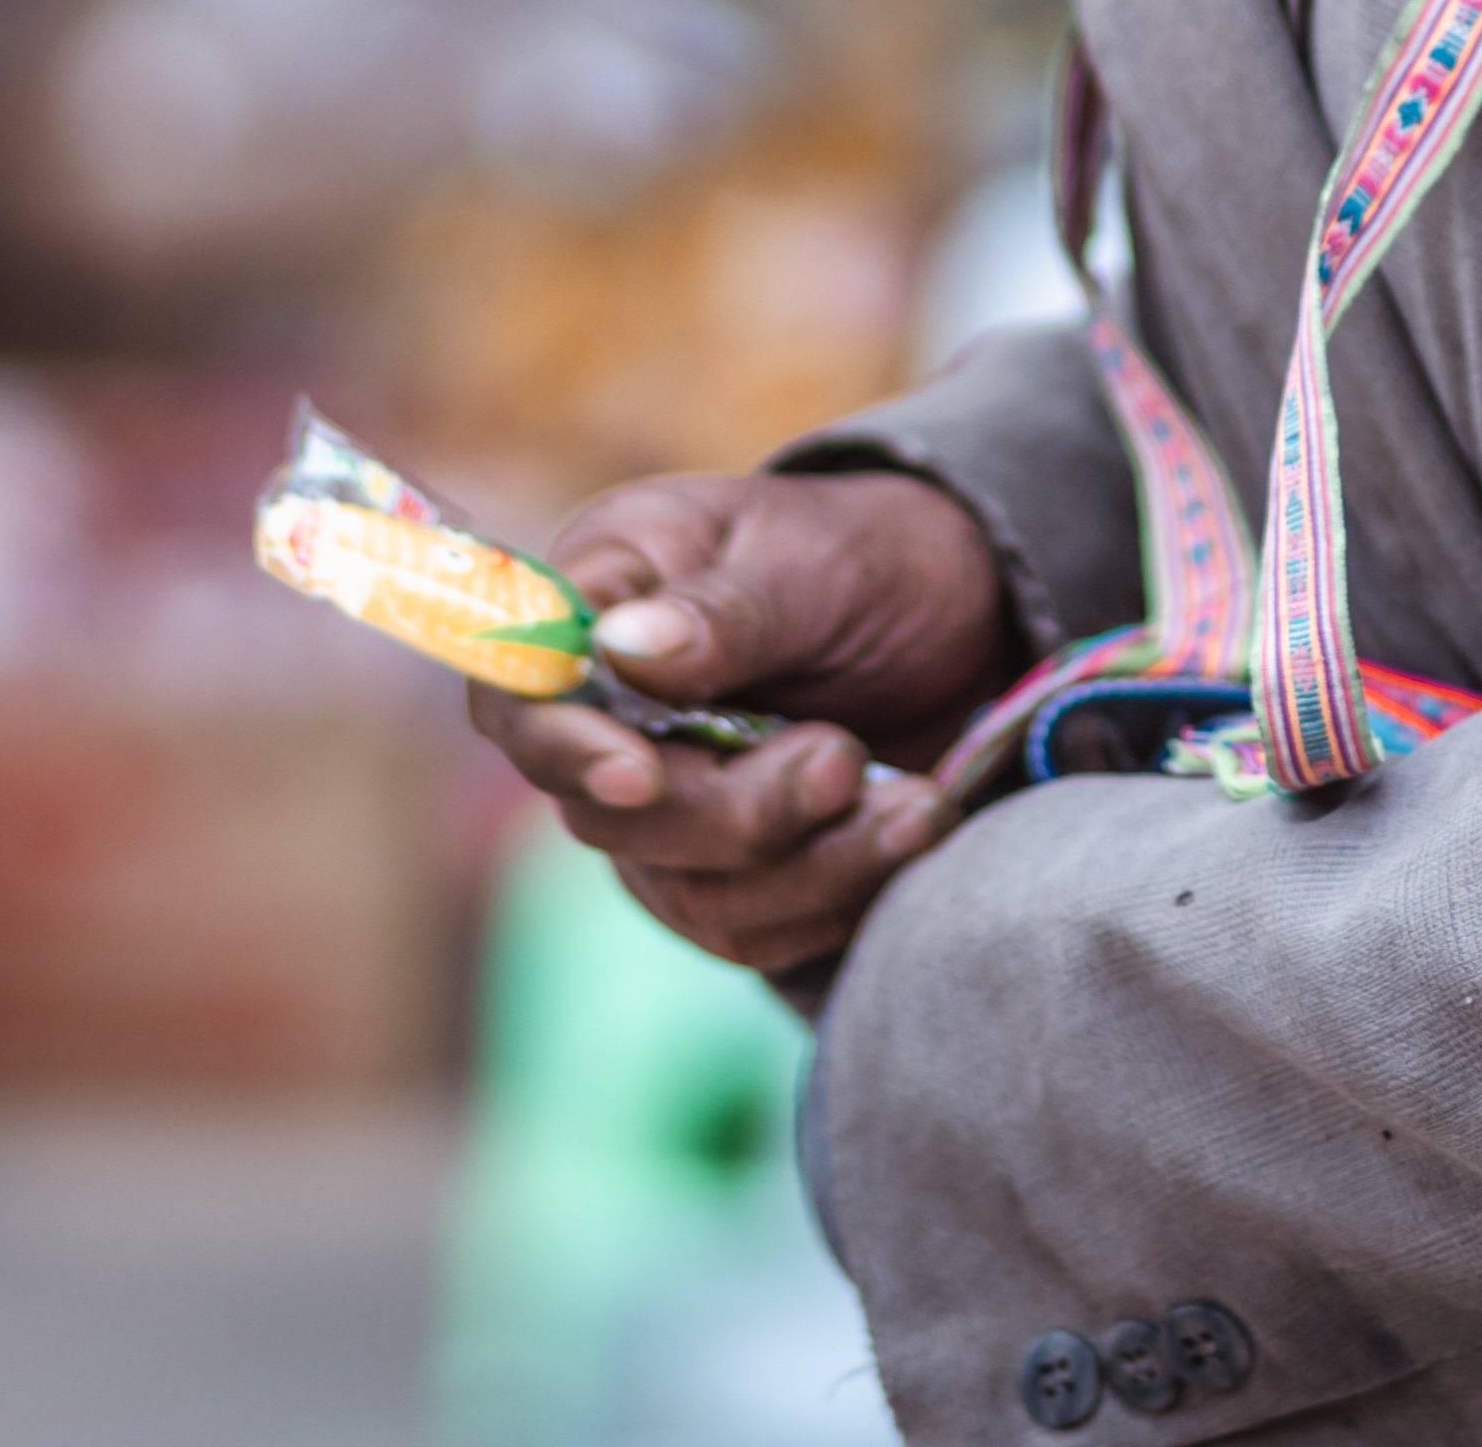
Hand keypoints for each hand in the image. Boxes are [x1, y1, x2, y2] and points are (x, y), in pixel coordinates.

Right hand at [472, 467, 1021, 981]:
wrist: (962, 611)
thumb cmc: (868, 552)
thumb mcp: (810, 555)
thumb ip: (721, 609)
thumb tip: (619, 648)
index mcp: (601, 598)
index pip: (520, 695)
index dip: (563, 749)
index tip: (642, 777)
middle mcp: (609, 713)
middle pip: (607, 817)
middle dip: (737, 810)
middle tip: (845, 756)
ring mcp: (665, 802)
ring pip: (686, 891)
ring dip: (810, 866)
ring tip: (918, 805)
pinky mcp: (727, 870)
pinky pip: (750, 929)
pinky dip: (835, 899)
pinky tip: (911, 836)